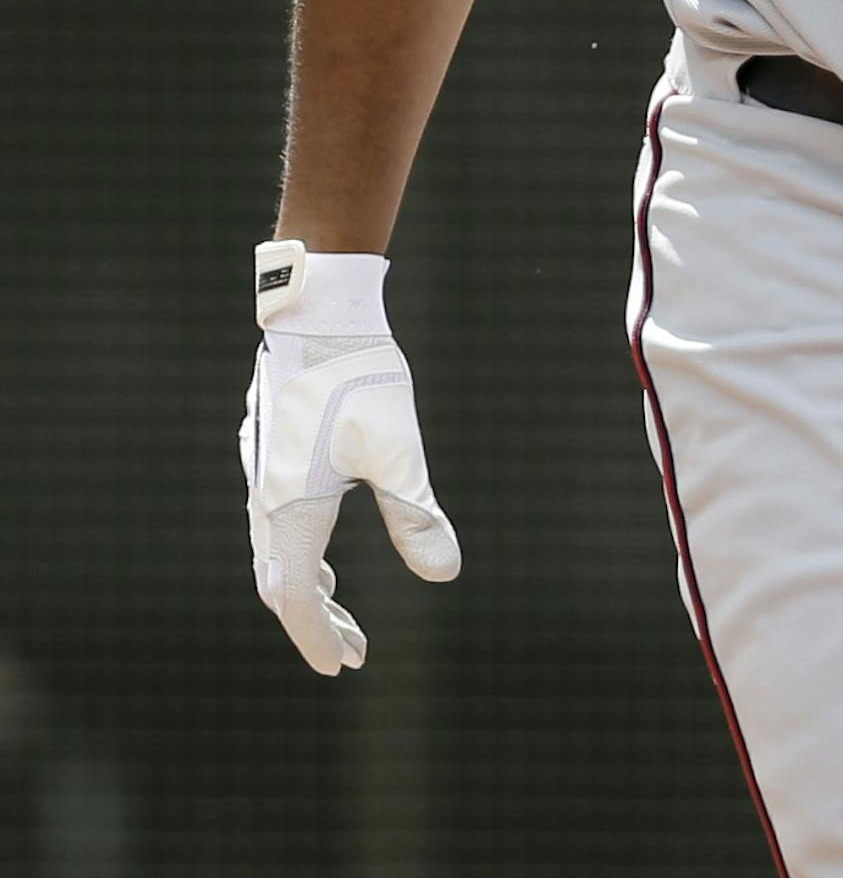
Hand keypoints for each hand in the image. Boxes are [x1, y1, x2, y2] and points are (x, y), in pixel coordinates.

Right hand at [238, 244, 459, 673]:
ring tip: (341, 611)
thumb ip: (416, 513)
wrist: (319, 310)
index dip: (319, 637)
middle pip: (283, 583)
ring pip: (277, 553)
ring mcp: (262, 474)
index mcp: (293, 507)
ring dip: (309, 587)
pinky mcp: (269, 452)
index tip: (346, 666)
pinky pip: (275, 524)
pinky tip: (326, 551)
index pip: (297, 598)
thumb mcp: (398, 447)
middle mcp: (266, 498)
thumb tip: (446, 574)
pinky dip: (301, 553)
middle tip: (352, 652)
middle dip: (316, 622)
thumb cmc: (360, 374)